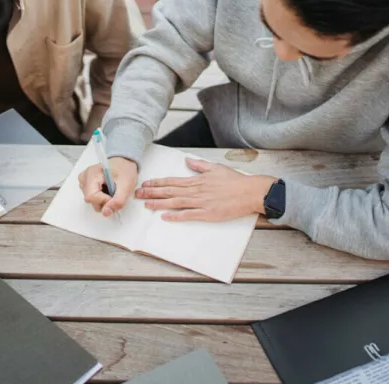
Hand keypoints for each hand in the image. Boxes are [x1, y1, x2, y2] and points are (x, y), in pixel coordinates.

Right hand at [78, 157, 137, 215]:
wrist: (124, 163)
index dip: (104, 201)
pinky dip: (101, 197)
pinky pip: (92, 198)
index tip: (114, 197)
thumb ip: (118, 201)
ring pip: (91, 201)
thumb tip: (106, 212)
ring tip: (112, 190)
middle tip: (115, 193)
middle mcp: (85, 177)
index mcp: (92, 173)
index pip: (91, 196)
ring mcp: (84, 181)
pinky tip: (107, 190)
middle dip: (105, 201)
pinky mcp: (86, 185)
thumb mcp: (126, 185)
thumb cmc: (124, 170)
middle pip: (90, 200)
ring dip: (103, 200)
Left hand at [135, 158, 276, 221]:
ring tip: (146, 204)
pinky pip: (189, 215)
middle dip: (153, 192)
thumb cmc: (235, 181)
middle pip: (170, 191)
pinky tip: (165, 216)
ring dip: (160, 203)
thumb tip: (187, 161)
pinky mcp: (208, 213)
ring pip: (176, 202)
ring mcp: (201, 202)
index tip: (146, 183)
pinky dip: (176, 216)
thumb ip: (200, 165)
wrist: (250, 192)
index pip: (173, 181)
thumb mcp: (216, 168)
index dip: (158, 182)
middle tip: (138, 194)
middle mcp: (197, 190)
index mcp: (198, 180)